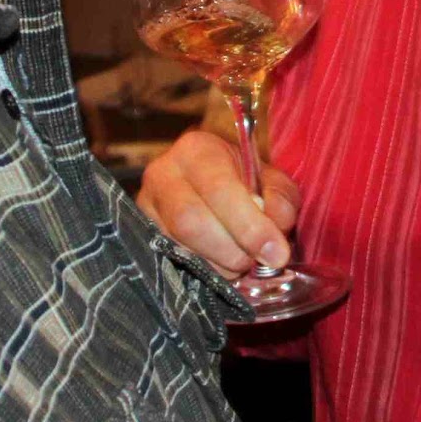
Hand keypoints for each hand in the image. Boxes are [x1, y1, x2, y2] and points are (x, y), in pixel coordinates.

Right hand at [137, 128, 297, 279]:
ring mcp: (145, 205)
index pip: (219, 190)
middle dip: (231, 251)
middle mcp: (163, 173)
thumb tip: (274, 229)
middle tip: (256, 262)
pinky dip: (202, 272)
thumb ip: (279, 200)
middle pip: (191, 222)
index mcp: (197, 149)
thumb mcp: (271, 182)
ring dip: (218, 266)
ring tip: (240, 262)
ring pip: (178, 248)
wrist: (211, 182)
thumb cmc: (244, 181)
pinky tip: (220, 267)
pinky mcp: (141, 233)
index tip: (276, 253)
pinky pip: (169, 261)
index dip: (249, 226)